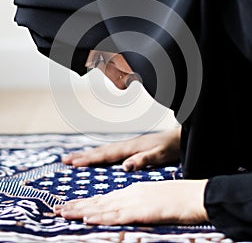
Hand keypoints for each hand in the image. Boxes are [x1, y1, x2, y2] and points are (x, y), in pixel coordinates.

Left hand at [54, 179, 208, 224]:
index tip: (70, 206)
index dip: (86, 203)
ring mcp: (135, 201)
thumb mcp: (153, 200)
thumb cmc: (177, 199)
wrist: (194, 194)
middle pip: (99, 201)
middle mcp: (129, 193)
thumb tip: (125, 211)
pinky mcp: (142, 210)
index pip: (104, 198)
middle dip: (77, 205)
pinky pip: (118, 215)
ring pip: (103, 207)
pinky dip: (101, 216)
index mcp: (132, 191)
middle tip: (57, 209)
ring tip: (63, 212)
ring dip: (82, 210)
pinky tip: (88, 218)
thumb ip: (137, 204)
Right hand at [62, 127, 180, 170]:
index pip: (106, 155)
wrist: (180, 137)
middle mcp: (126, 145)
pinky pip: (111, 151)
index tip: (73, 163)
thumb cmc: (171, 147)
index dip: (89, 159)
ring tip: (74, 157)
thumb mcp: (159, 155)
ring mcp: (129, 145)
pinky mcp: (132, 147)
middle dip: (82, 156)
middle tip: (64, 160)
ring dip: (89, 154)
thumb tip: (124, 166)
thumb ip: (143, 160)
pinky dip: (100, 153)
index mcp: (130, 148)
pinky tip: (98, 156)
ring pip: (104, 150)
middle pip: (100, 151)